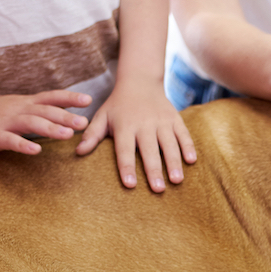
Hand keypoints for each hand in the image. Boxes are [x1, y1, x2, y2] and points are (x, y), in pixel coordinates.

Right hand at [0, 90, 91, 154]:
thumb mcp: (19, 106)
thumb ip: (39, 109)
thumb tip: (65, 112)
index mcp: (26, 103)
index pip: (51, 97)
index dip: (69, 98)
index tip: (88, 100)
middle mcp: (19, 109)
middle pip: (45, 111)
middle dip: (66, 116)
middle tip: (85, 123)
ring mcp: (6, 122)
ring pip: (31, 123)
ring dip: (50, 129)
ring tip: (68, 135)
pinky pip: (11, 141)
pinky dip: (24, 145)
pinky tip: (37, 151)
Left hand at [77, 81, 196, 190]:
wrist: (139, 81)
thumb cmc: (118, 105)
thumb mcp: (102, 116)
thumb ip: (92, 135)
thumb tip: (78, 152)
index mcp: (125, 126)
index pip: (125, 150)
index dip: (127, 167)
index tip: (130, 184)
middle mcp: (144, 123)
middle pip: (149, 150)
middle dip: (154, 170)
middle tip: (158, 190)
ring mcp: (161, 121)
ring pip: (169, 144)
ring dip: (174, 162)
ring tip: (176, 180)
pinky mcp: (175, 118)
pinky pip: (183, 133)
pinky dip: (188, 146)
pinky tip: (192, 161)